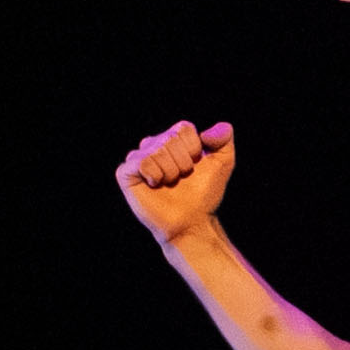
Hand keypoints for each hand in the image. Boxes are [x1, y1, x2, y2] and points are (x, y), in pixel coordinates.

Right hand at [115, 119, 238, 243]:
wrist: (192, 221)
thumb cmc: (204, 193)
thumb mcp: (223, 162)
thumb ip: (224, 137)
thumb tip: (205, 132)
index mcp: (173, 138)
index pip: (183, 128)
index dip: (194, 149)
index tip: (195, 166)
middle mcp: (153, 144)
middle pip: (170, 138)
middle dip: (183, 163)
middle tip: (181, 178)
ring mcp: (138, 158)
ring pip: (156, 150)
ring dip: (170, 172)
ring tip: (169, 183)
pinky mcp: (126, 173)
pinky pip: (141, 162)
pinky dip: (154, 175)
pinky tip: (155, 185)